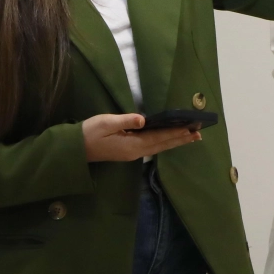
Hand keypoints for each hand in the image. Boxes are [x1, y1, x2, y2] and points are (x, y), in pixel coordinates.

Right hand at [82, 113, 200, 162]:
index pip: (158, 138)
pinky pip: (152, 147)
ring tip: (191, 137)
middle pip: (162, 145)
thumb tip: (143, 119)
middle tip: (199, 134)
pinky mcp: (129, 151)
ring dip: (174, 141)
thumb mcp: (105, 123)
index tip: (190, 129)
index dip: (174, 133)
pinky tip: (170, 140)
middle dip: (180, 139)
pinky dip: (164, 142)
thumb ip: (125, 120)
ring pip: (158, 147)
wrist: (75, 149)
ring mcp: (133, 154)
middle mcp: (136, 152)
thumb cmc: (89, 133)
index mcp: (132, 146)